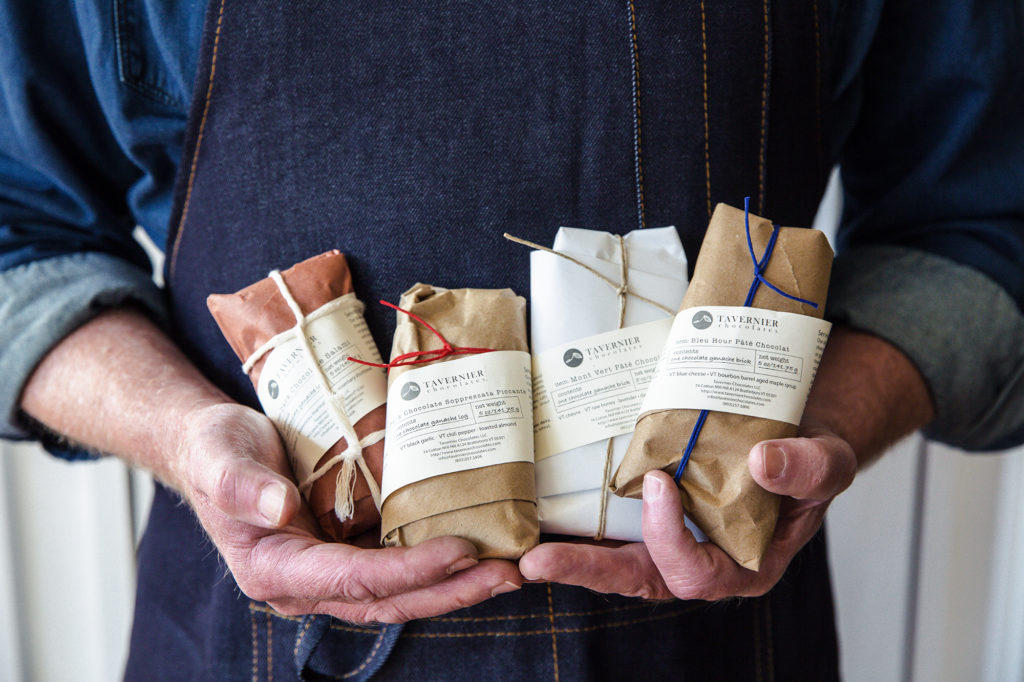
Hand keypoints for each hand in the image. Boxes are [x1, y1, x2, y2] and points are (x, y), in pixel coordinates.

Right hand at [177, 402, 522, 622]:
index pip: (352, 581)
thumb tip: (279, 510)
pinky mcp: (348, 549)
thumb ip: (241, 487)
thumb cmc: (214, 450)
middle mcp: (308, 581)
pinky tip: (478, 546)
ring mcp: (331, 568)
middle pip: (389, 599)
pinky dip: (438, 562)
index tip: (459, 552)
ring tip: (509, 569)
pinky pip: (398, 564)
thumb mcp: (218, 457)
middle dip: (451, 590)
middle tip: (508, 574)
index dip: (408, 572)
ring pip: (401, 590)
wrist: (217, 446)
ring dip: (455, 583)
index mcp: (275, 570)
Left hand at [518, 419, 855, 600]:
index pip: (697, 573)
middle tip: (537, 563)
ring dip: (570, 556)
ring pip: (617, 562)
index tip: (656, 483)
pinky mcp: (654, 516)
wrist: (794, 432)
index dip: (669, 536)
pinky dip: (579, 527)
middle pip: (638, 580)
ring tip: (522, 551)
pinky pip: (614, 531)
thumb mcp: (828, 459)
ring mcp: (675, 542)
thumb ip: (807, 467)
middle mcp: (705, 562)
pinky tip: (541, 514)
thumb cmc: (810, 455)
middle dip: (587, 571)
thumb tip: (765, 462)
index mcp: (747, 564)